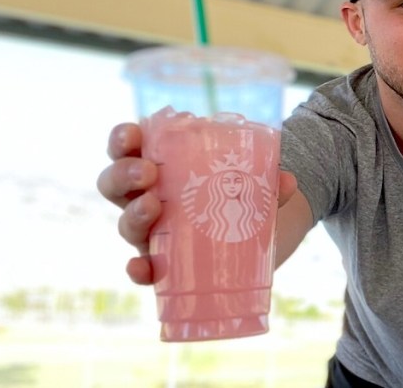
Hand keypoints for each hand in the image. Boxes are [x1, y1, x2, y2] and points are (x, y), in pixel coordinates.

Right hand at [96, 123, 298, 284]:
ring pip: (126, 223)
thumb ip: (270, 183)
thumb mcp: (255, 185)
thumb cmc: (242, 200)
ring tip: (153, 207)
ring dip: (134, 214)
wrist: (258, 242)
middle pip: (114, 184)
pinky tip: (140, 266)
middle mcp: (146, 199)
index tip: (135, 133)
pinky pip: (142, 269)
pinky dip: (137, 269)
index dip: (122, 139)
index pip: (128, 149)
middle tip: (149, 173)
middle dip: (123, 174)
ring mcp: (152, 233)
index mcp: (162, 168)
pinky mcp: (164, 264)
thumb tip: (287, 181)